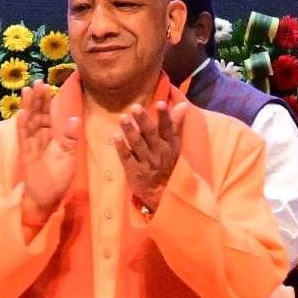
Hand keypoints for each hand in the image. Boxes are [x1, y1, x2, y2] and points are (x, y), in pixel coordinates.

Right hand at [16, 83, 83, 221]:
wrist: (47, 197)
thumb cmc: (58, 178)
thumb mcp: (70, 156)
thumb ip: (71, 138)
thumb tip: (75, 118)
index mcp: (51, 136)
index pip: (48, 115)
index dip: (47, 101)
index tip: (47, 86)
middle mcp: (39, 137)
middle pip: (37, 114)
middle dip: (37, 99)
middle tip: (37, 82)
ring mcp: (31, 145)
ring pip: (29, 121)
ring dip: (28, 107)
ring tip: (28, 91)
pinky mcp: (26, 154)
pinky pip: (23, 137)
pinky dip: (22, 126)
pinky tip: (21, 114)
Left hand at [117, 90, 184, 212]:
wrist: (161, 193)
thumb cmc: (167, 164)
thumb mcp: (175, 145)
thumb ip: (176, 124)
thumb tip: (183, 105)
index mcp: (170, 146)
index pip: (168, 129)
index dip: (165, 117)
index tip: (160, 103)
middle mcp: (159, 153)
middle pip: (150, 135)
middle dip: (143, 121)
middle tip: (135, 107)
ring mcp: (146, 162)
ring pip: (137, 145)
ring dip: (130, 131)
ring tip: (123, 117)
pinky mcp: (134, 171)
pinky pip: (127, 158)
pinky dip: (121, 147)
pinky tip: (115, 136)